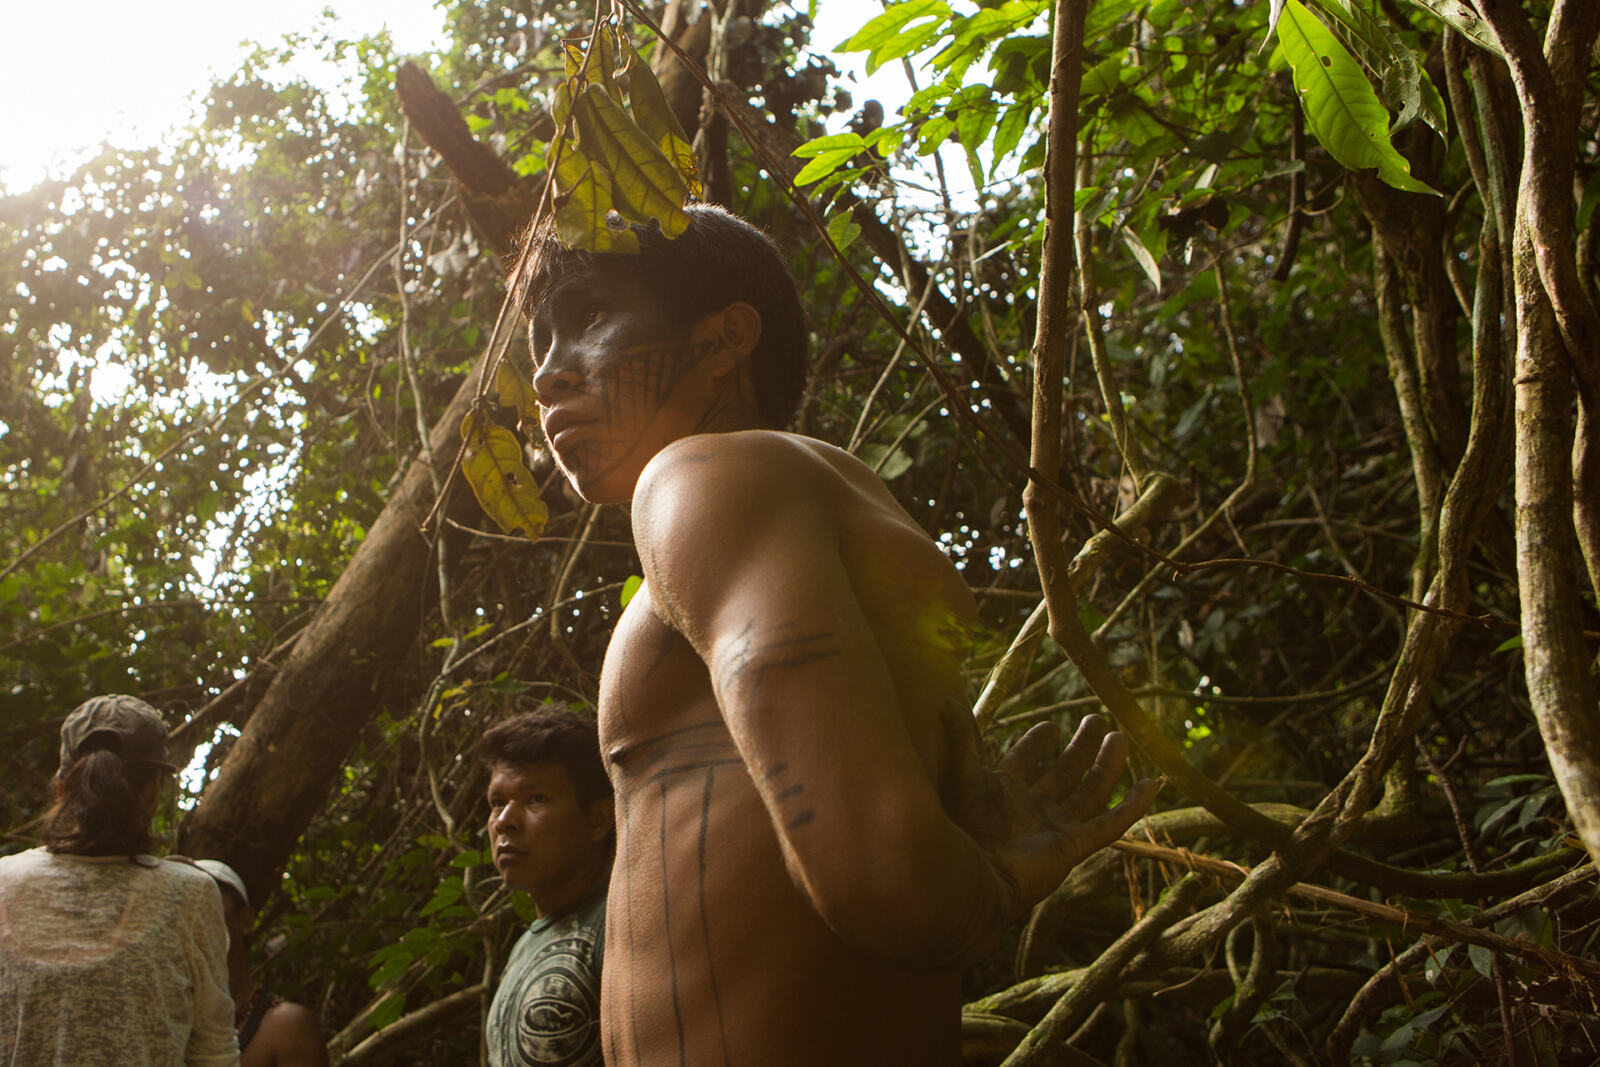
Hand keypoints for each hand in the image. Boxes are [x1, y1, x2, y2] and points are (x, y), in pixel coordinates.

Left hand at [951, 714, 1159, 918]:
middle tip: (1096, 720)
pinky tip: (1151, 784)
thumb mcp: (962, 774)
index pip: (1025, 761)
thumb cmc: (963, 827)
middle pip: (1063, 773)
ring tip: (1120, 737)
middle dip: (1080, 747)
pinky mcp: (1075, 846)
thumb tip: (947, 700)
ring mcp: (1055, 828)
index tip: (1051, 726)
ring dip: (1106, 766)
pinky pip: (1111, 824)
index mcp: (1003, 792)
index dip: (1038, 742)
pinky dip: (1132, 806)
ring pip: (1090, 793)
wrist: (976, 876)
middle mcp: (1032, 809)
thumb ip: (960, 738)